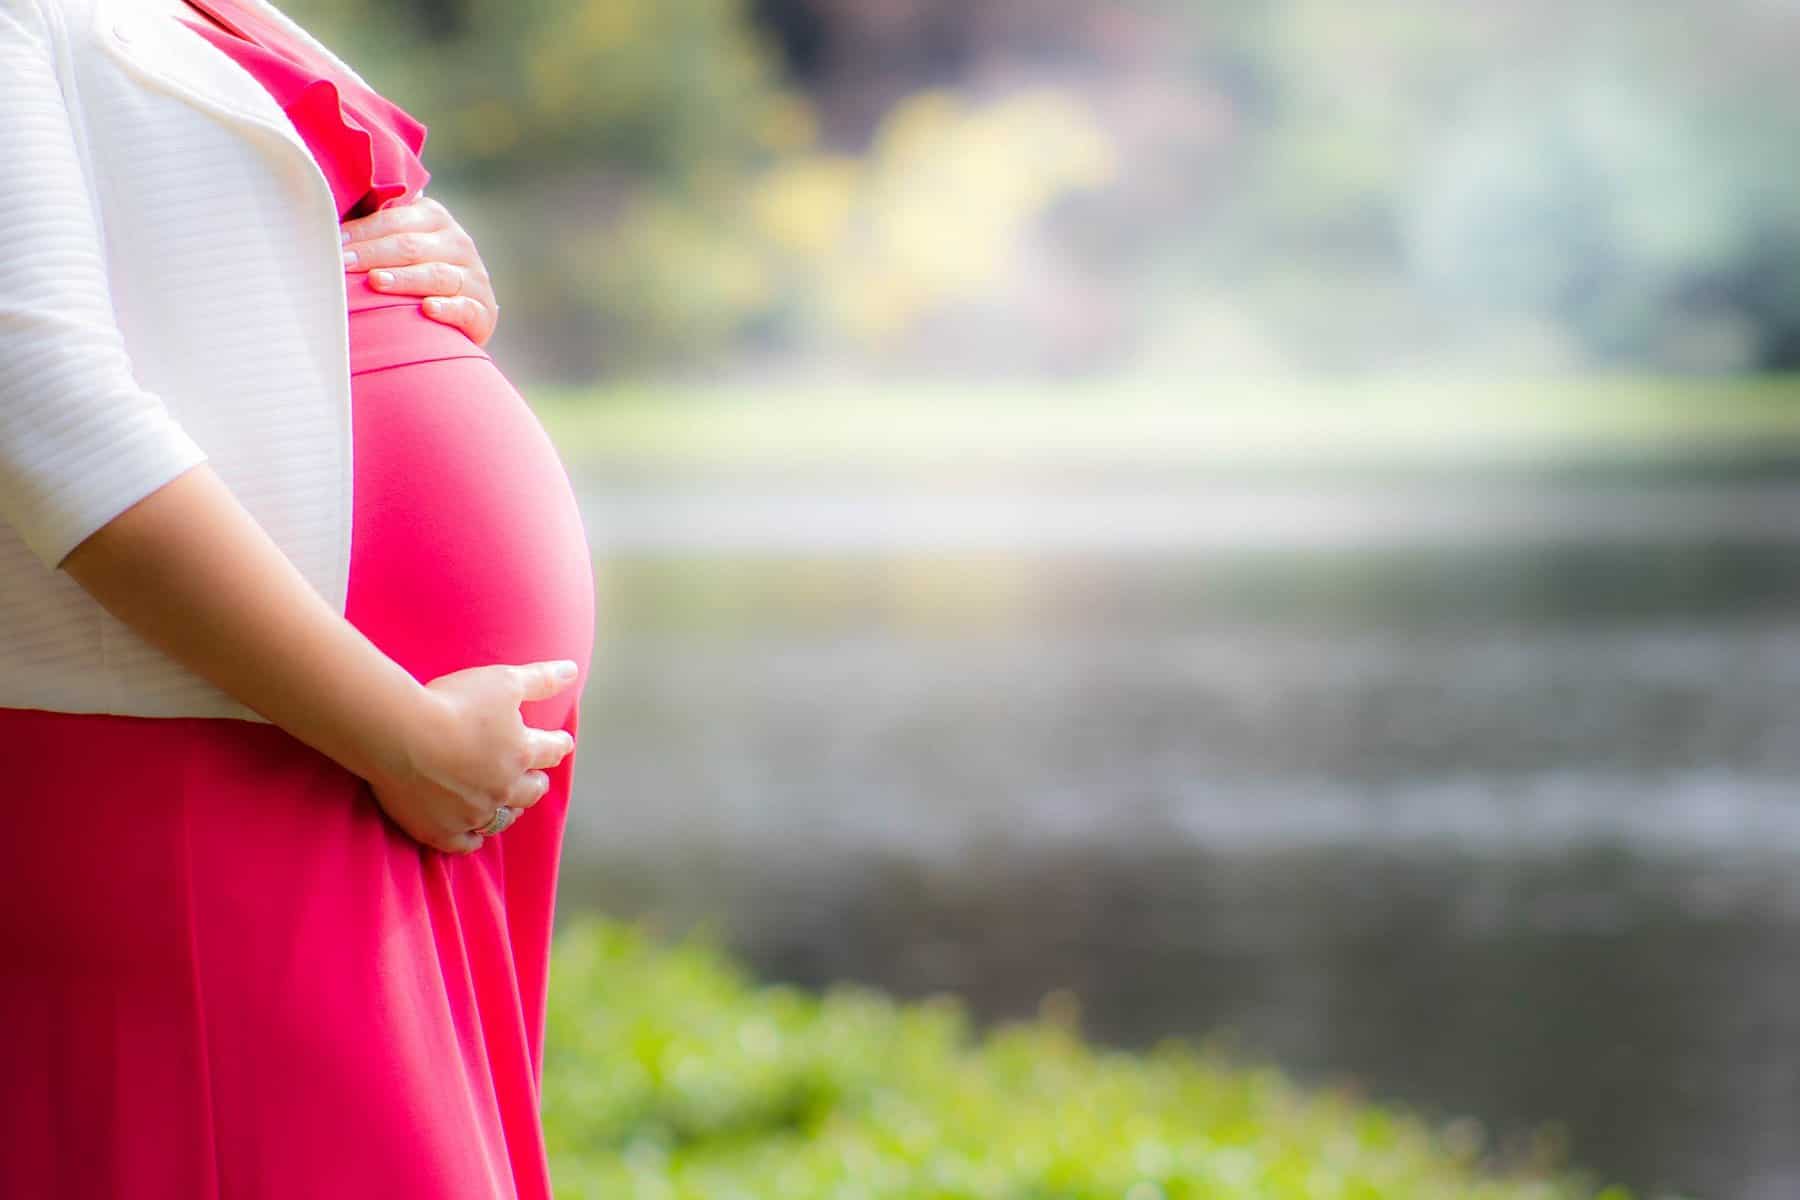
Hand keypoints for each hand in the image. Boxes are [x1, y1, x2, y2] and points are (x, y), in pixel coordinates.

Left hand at [339, 194, 499, 345]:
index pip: (395, 220)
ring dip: (405, 279)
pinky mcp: (483, 310)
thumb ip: (374, 231)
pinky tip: (427, 310)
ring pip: (437, 275)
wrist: (459, 314)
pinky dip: (447, 308)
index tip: (333, 243)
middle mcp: (458, 243)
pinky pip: (465, 307)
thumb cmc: (412, 275)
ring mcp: (474, 277)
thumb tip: (322, 219)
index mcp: (434, 219)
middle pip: (412, 245)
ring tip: (376, 283)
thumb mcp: (399, 247)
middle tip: (343, 264)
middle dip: (374, 254)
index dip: (363, 231)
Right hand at [365, 660, 579, 853]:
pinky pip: (464, 844)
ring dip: (509, 811)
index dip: (558, 744)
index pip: (552, 751)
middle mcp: (503, 788)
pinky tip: (474, 837)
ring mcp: (473, 813)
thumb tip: (572, 670)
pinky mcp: (441, 830)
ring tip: (509, 806)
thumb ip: (540, 679)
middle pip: (531, 791)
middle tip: (537, 778)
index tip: (561, 742)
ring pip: (501, 819)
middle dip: (536, 782)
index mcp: (521, 752)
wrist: (398, 733)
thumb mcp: (503, 681)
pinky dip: (472, 840)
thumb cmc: (452, 703)